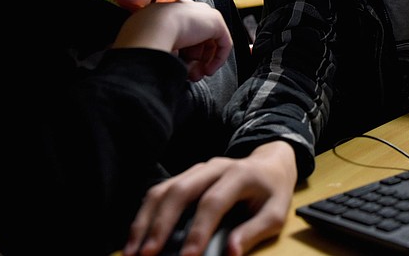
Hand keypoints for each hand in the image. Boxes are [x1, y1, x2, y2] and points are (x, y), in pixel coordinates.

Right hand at [113, 0, 232, 80]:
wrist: (152, 29)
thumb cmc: (144, 37)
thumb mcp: (152, 41)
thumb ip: (165, 47)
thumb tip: (173, 59)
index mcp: (169, 10)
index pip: (182, 32)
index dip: (183, 53)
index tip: (180, 65)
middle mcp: (187, 9)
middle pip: (197, 39)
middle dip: (195, 60)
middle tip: (191, 75)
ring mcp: (203, 13)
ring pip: (209, 43)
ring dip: (204, 63)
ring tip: (196, 75)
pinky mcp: (216, 22)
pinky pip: (224, 43)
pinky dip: (218, 60)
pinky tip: (208, 71)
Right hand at [123, 141, 296, 255]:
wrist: (270, 163)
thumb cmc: (272, 191)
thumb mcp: (276, 212)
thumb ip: (255, 231)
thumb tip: (231, 253)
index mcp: (240, 174)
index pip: (213, 202)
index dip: (198, 230)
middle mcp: (214, 167)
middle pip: (181, 191)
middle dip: (161, 224)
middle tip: (147, 255)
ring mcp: (197, 169)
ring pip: (164, 189)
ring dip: (145, 220)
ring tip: (132, 250)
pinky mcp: (186, 175)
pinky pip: (161, 191)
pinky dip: (145, 214)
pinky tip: (137, 236)